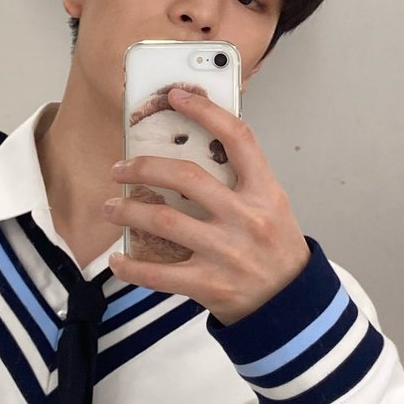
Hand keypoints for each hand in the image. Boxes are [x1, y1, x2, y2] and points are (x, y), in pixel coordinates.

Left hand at [104, 86, 310, 324]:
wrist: (292, 306)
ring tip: (110, 207)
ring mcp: (227, 253)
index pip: (238, 138)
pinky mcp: (210, 285)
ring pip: (165, 222)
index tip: (175, 97)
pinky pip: (160, 274)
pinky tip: (117, 260)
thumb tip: (188, 149)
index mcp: (264, 192)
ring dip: (128, 211)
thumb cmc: (274, 248)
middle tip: (119, 169)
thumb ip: (238, 180)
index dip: (206, 111)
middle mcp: (246, 218)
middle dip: (144, 168)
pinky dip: (132, 267)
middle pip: (187, 178)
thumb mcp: (271, 206)